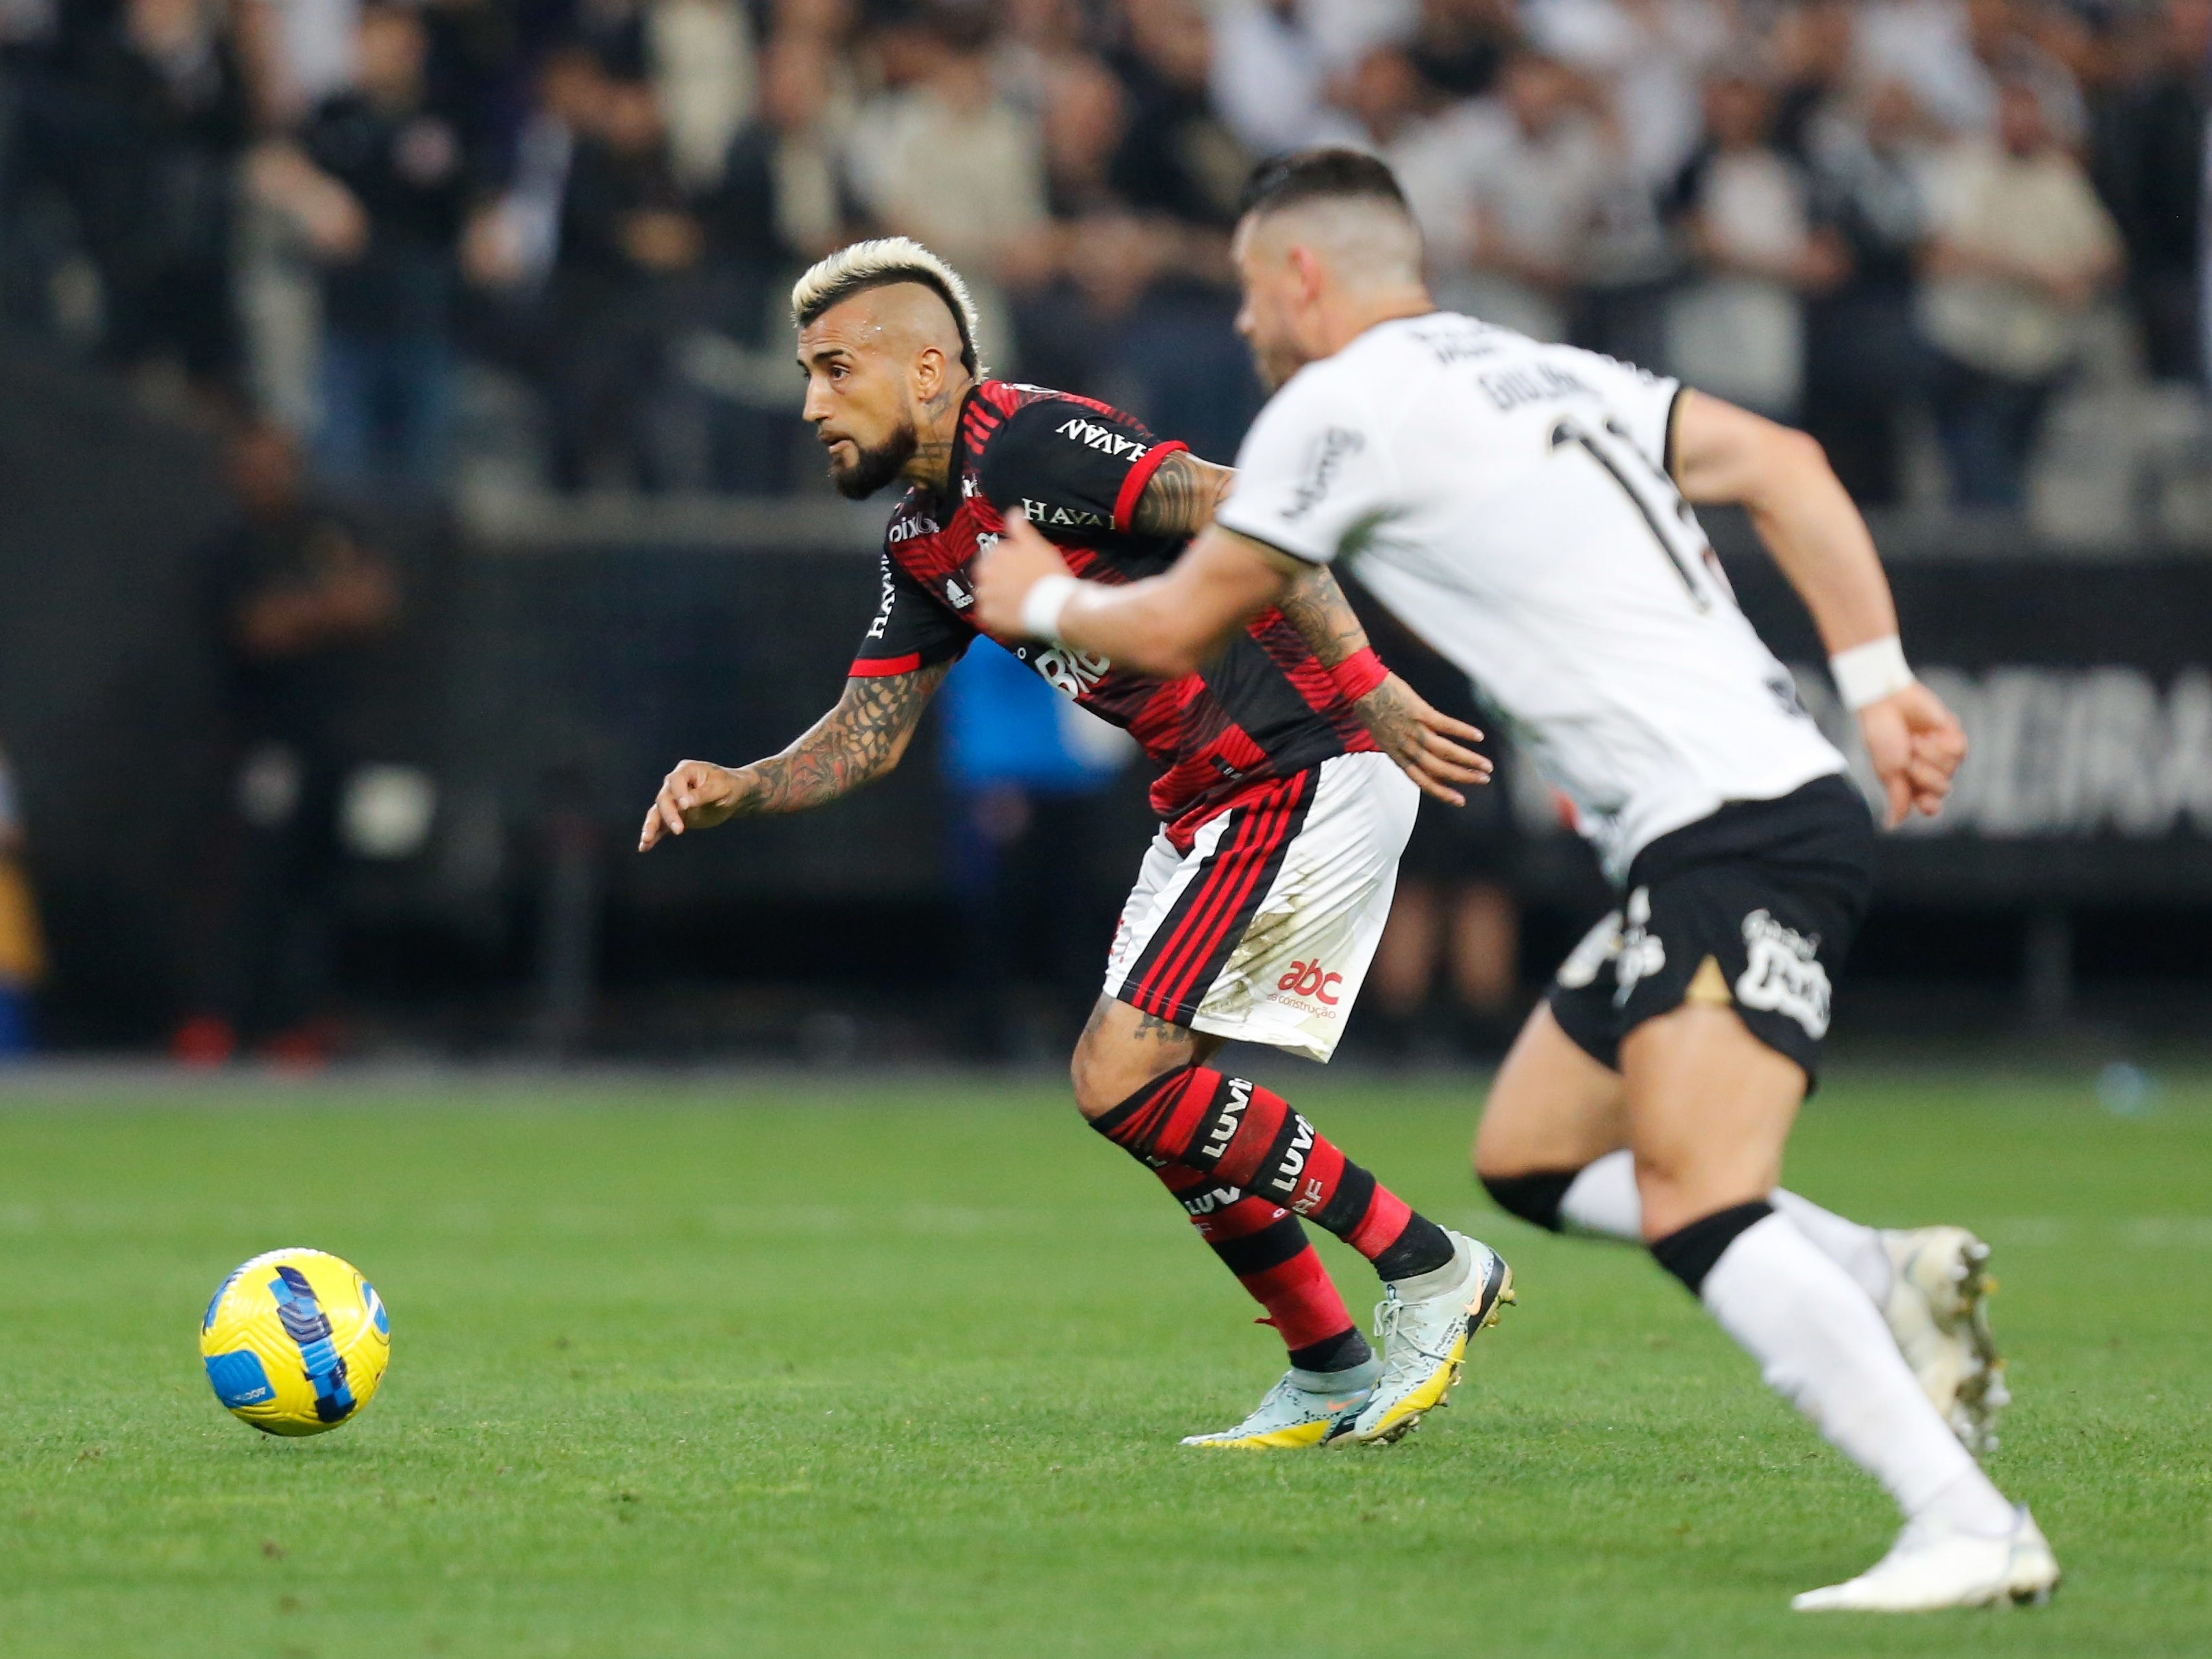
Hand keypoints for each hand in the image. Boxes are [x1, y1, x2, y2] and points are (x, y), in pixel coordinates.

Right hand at [639, 760, 747, 849]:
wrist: (735, 795)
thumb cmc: (730, 786)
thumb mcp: (720, 788)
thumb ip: (702, 794)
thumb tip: (685, 804)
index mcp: (686, 771)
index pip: (675, 781)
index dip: (678, 793)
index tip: (686, 806)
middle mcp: (674, 785)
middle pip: (664, 799)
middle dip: (669, 815)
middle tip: (679, 830)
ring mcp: (673, 801)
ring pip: (657, 813)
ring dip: (651, 826)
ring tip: (646, 840)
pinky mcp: (675, 816)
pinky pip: (661, 826)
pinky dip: (654, 836)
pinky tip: (645, 847)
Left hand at [972, 510, 1074, 638]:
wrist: (1055, 606)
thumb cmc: (1049, 574)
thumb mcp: (1036, 545)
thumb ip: (1020, 528)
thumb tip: (1013, 511)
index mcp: (994, 554)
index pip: (992, 557)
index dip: (1007, 565)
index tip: (1020, 572)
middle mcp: (984, 574)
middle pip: (986, 577)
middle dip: (999, 581)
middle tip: (1019, 589)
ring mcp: (984, 596)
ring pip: (986, 596)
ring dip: (997, 598)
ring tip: (1018, 603)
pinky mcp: (987, 617)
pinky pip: (987, 616)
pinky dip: (997, 616)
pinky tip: (1013, 615)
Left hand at [1357, 674, 1492, 805]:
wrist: (1361, 684)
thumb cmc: (1372, 707)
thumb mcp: (1383, 734)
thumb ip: (1402, 745)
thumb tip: (1421, 752)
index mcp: (1396, 754)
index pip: (1421, 780)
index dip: (1441, 792)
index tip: (1460, 801)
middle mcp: (1405, 746)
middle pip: (1437, 768)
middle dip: (1462, 777)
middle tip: (1483, 780)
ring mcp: (1412, 729)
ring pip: (1444, 751)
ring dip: (1468, 760)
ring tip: (1486, 765)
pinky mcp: (1419, 711)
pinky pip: (1445, 725)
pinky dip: (1462, 732)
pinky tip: (1478, 737)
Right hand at [1857, 680, 1966, 827]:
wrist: (1887, 703)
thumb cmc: (1881, 736)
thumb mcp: (1887, 772)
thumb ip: (1897, 799)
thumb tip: (1891, 826)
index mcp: (1911, 782)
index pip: (1931, 806)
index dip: (1928, 802)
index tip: (1918, 793)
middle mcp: (1930, 770)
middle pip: (1943, 790)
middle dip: (1924, 774)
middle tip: (1908, 757)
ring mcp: (1943, 753)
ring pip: (1952, 770)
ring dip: (1930, 755)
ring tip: (1915, 740)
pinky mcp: (1953, 735)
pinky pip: (1959, 752)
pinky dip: (1942, 744)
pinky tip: (1930, 732)